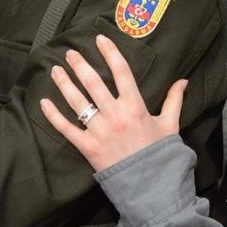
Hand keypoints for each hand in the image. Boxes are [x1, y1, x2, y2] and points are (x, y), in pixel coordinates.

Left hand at [40, 34, 185, 172]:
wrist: (151, 186)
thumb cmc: (161, 154)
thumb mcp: (171, 124)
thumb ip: (174, 100)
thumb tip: (183, 80)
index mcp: (135, 106)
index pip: (121, 72)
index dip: (110, 53)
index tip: (100, 39)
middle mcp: (115, 115)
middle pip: (93, 83)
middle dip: (80, 65)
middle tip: (70, 53)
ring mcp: (99, 131)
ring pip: (77, 102)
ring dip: (64, 84)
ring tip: (55, 70)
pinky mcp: (88, 147)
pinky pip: (67, 129)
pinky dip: (54, 116)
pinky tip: (44, 103)